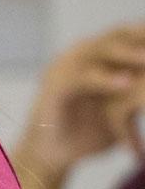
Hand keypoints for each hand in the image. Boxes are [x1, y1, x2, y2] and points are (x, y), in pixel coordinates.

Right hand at [16, 23, 144, 176]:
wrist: (55, 154)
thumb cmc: (92, 129)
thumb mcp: (124, 107)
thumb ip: (140, 93)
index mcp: (99, 55)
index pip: (129, 35)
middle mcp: (81, 55)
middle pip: (116, 35)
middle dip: (141, 35)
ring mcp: (65, 67)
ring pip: (98, 51)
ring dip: (125, 52)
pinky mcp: (53, 87)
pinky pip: (80, 78)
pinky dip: (104, 79)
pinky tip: (126, 83)